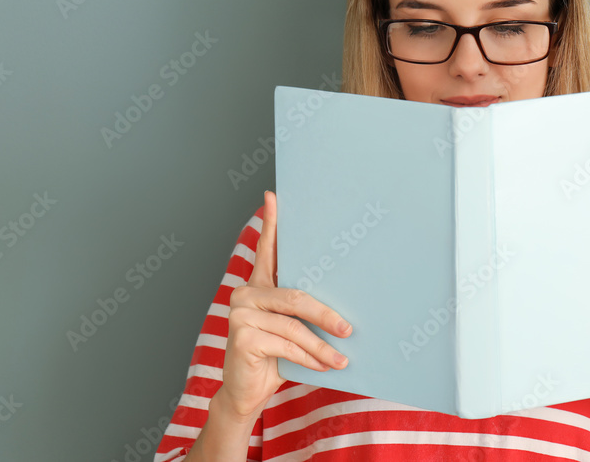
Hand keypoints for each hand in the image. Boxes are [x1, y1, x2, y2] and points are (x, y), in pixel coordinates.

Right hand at [218, 190, 352, 420]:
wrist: (245, 393)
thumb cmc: (272, 358)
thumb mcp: (289, 331)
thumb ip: (301, 314)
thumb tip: (343, 311)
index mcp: (257, 286)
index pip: (266, 251)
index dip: (270, 224)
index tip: (273, 196)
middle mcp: (245, 293)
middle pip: (296, 296)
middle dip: (327, 315)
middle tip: (349, 329)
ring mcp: (239, 313)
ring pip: (294, 325)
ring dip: (322, 347)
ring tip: (341, 359)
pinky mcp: (241, 335)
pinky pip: (286, 344)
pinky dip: (308, 358)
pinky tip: (322, 367)